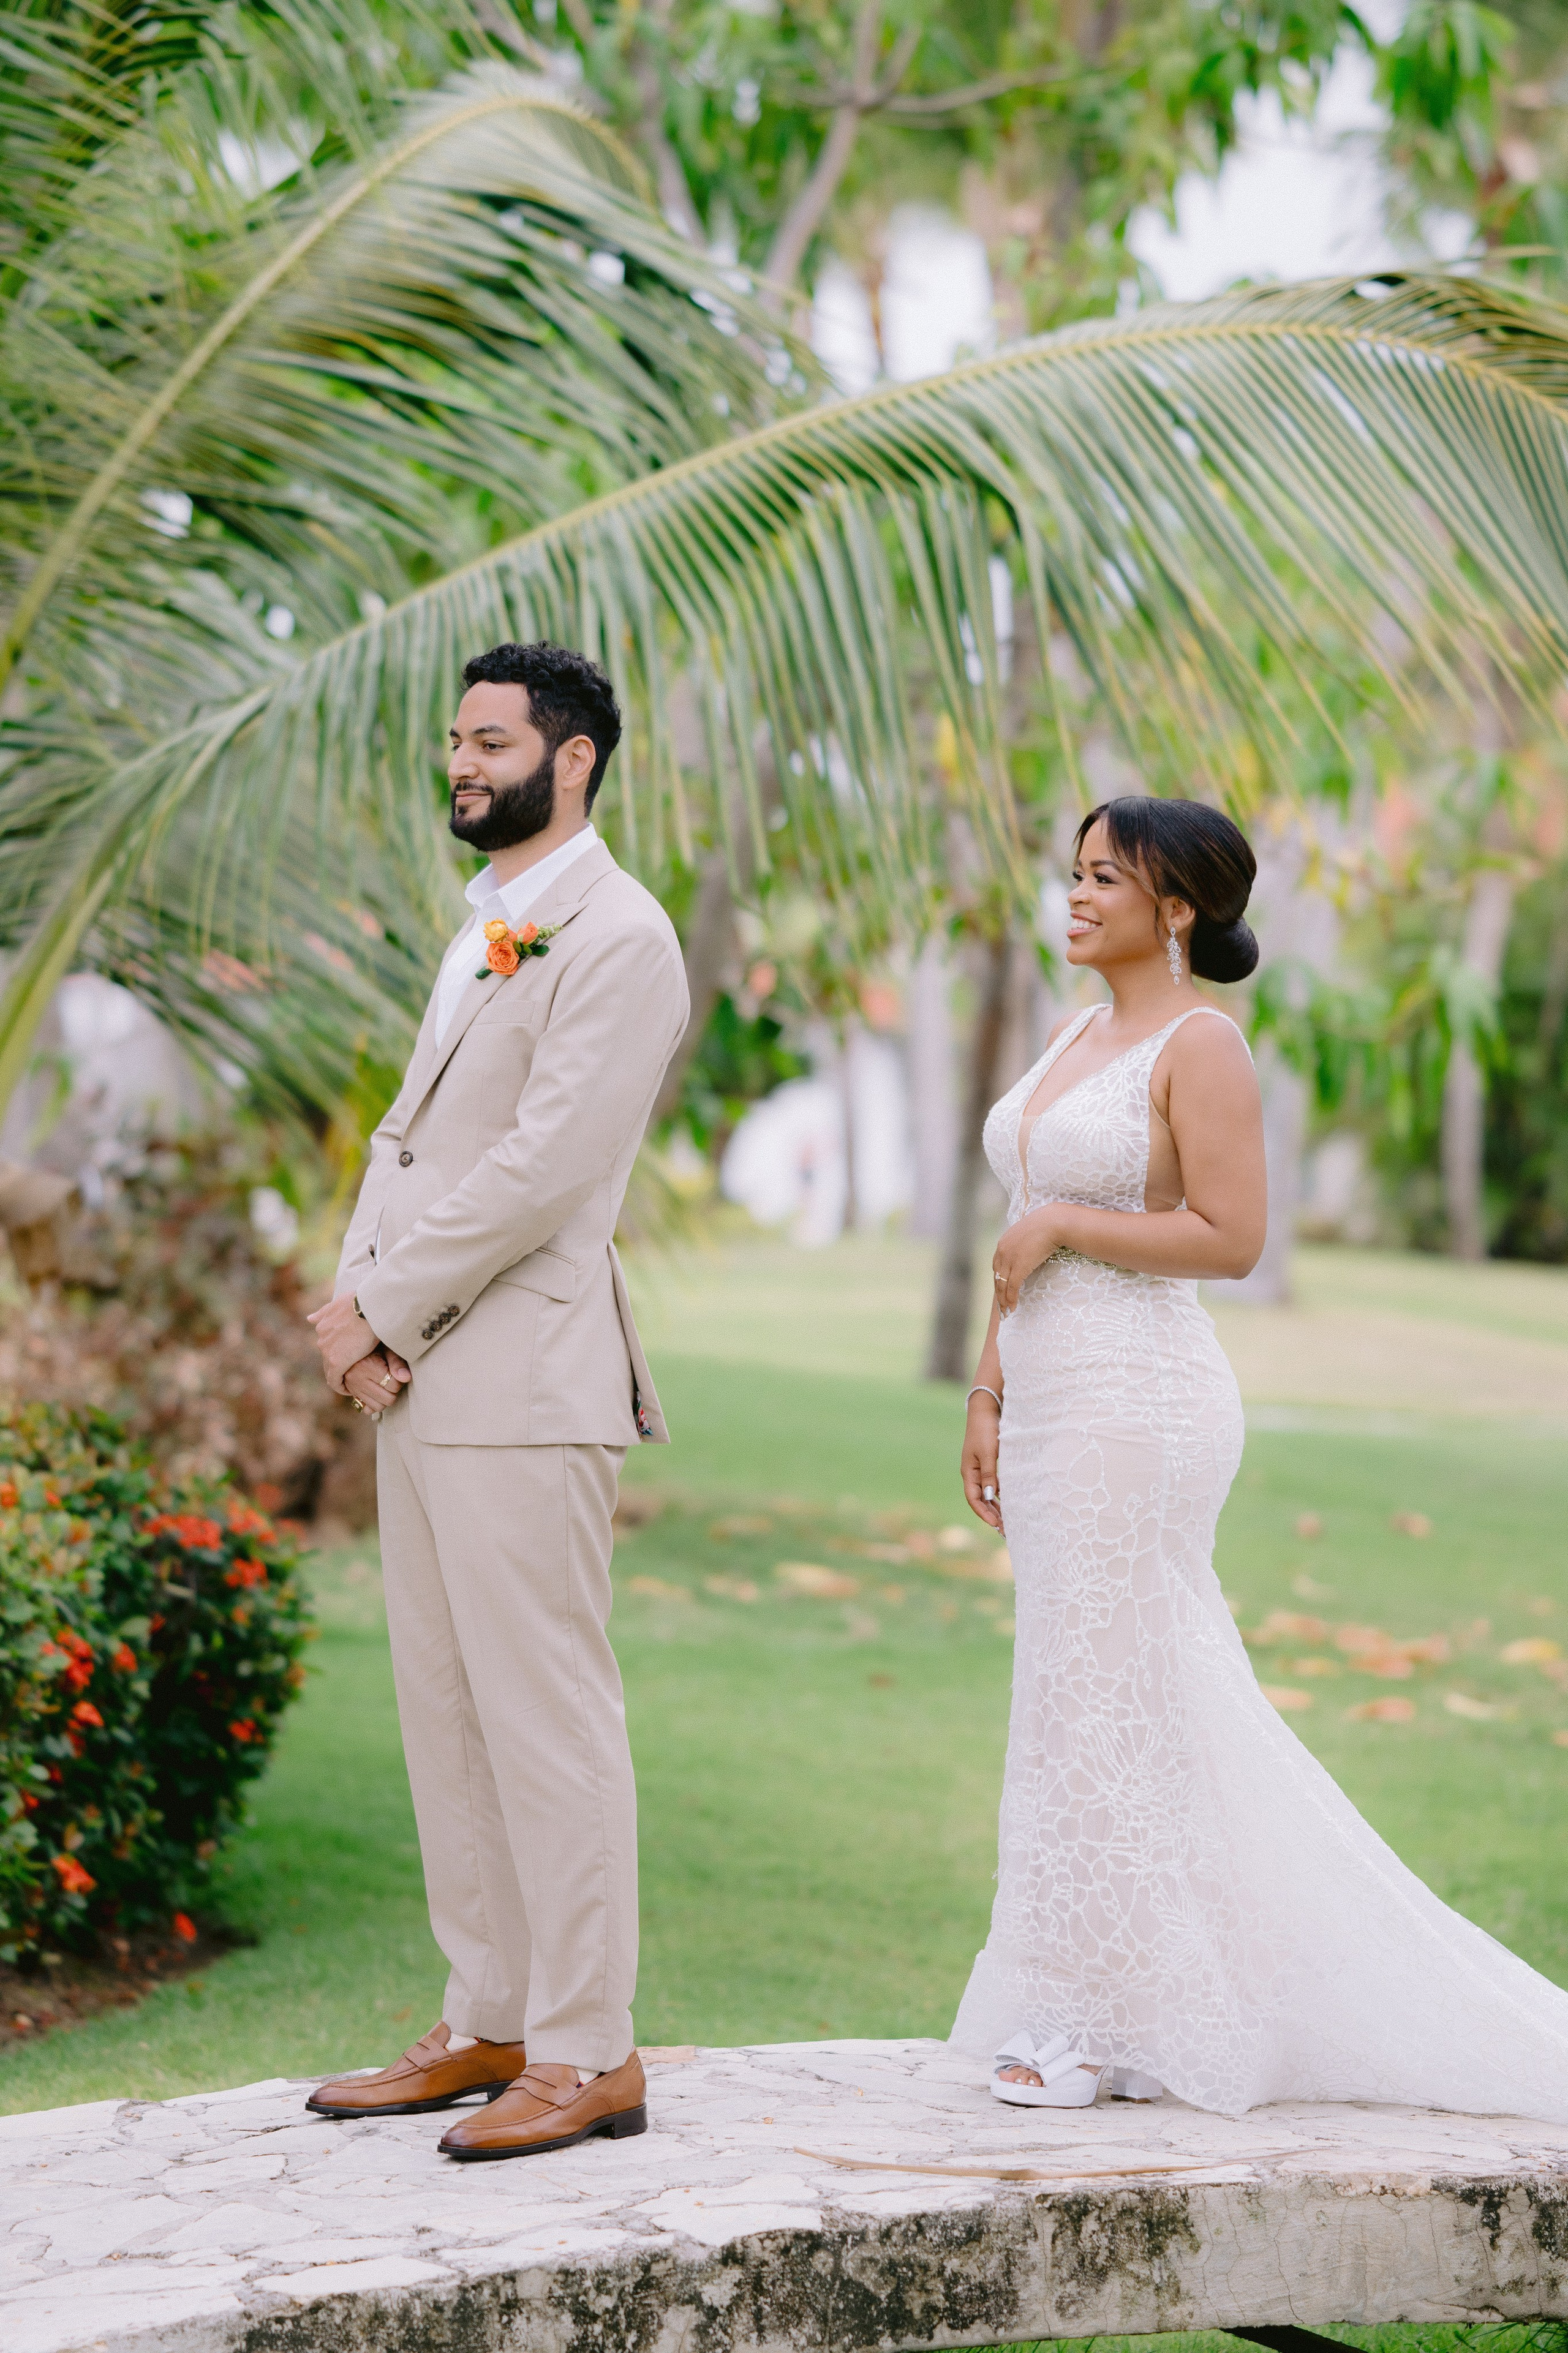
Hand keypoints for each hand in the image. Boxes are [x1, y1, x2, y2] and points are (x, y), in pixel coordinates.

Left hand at [307, 1291, 381, 1393]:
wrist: (370, 1308)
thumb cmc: (362, 1302)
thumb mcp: (340, 1303)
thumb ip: (324, 1311)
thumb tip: (309, 1318)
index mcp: (323, 1325)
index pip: (328, 1344)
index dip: (338, 1351)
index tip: (348, 1356)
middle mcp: (322, 1339)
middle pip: (328, 1357)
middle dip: (339, 1364)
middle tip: (353, 1371)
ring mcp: (328, 1351)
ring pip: (331, 1369)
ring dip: (340, 1375)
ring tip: (353, 1382)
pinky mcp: (337, 1363)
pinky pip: (335, 1380)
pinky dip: (341, 1386)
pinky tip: (349, 1390)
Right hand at [342, 1350, 409, 1418]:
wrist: (352, 1346)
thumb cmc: (373, 1347)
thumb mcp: (387, 1349)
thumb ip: (397, 1363)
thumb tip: (406, 1378)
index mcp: (367, 1366)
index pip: (393, 1385)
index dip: (400, 1380)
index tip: (398, 1373)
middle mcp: (357, 1379)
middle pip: (388, 1399)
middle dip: (394, 1391)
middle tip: (393, 1380)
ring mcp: (353, 1388)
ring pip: (379, 1407)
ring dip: (385, 1398)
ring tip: (386, 1385)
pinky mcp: (352, 1394)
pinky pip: (367, 1409)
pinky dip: (375, 1403)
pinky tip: (378, 1393)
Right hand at [962, 1394, 1002, 1530]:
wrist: (985, 1409)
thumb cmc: (985, 1430)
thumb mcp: (988, 1453)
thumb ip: (989, 1474)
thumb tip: (990, 1496)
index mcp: (969, 1472)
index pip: (974, 1499)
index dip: (984, 1513)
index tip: (997, 1525)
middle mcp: (973, 1473)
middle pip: (980, 1500)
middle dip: (991, 1515)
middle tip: (1005, 1530)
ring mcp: (980, 1468)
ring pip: (987, 1493)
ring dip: (996, 1506)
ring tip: (1008, 1520)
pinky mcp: (988, 1463)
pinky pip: (993, 1484)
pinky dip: (1000, 1494)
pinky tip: (1009, 1500)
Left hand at [992, 1206, 1063, 1316]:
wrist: (1053, 1223)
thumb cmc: (1046, 1226)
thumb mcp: (1028, 1235)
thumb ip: (1023, 1245)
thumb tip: (1027, 1254)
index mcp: (1003, 1243)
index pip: (997, 1266)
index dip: (999, 1280)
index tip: (1001, 1290)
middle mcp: (1002, 1251)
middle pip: (997, 1277)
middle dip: (998, 1293)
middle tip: (1001, 1306)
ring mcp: (1009, 1259)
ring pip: (1002, 1284)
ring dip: (1003, 1300)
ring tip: (1006, 1311)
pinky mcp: (1019, 1266)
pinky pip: (1012, 1286)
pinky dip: (1011, 1298)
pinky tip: (1013, 1306)